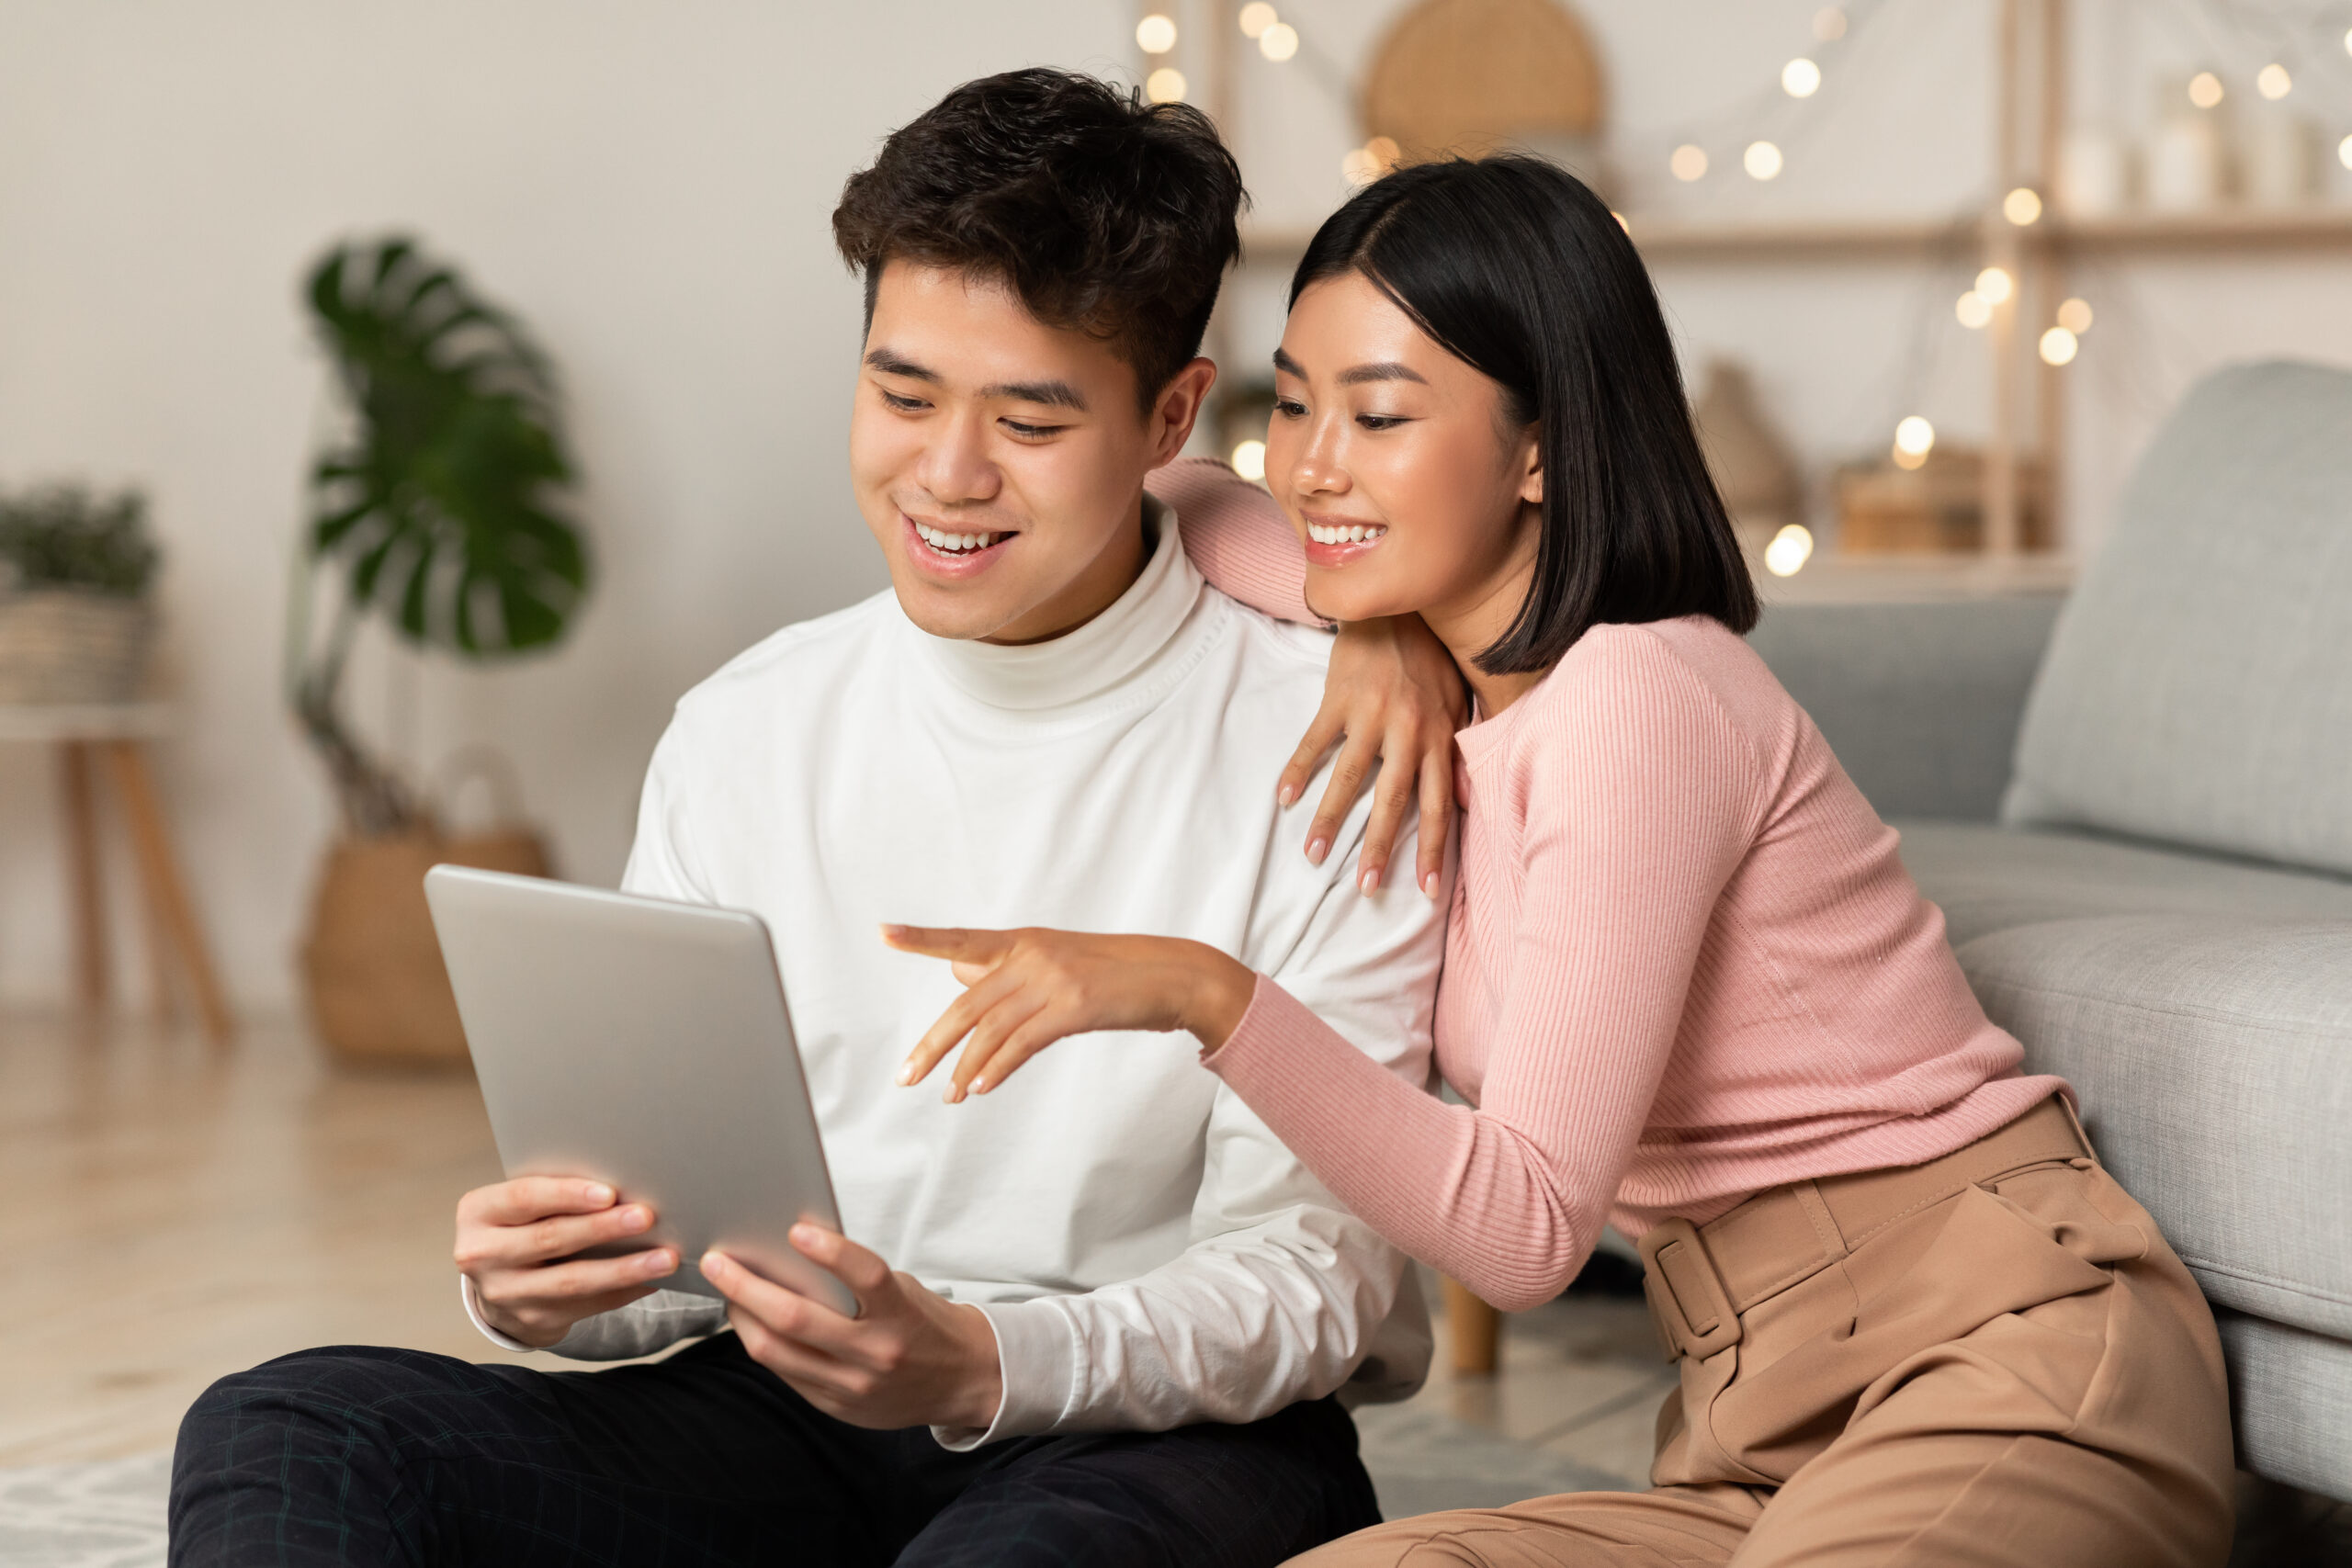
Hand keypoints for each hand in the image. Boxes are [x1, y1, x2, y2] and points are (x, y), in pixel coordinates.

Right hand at [454, 1177, 677, 1347]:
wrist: (500, 1280)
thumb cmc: (523, 1223)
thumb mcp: (522, 1204)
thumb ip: (556, 1192)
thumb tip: (623, 1181)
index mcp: (478, 1213)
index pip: (523, 1198)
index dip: (566, 1194)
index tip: (609, 1192)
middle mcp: (482, 1255)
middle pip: (550, 1238)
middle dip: (602, 1228)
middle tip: (646, 1216)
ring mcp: (505, 1294)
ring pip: (572, 1281)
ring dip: (624, 1269)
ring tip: (665, 1257)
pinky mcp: (532, 1321)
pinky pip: (586, 1306)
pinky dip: (624, 1292)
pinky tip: (653, 1280)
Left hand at [702, 1227, 1001, 1431]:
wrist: (962, 1381)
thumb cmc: (926, 1323)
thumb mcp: (903, 1292)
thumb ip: (856, 1280)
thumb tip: (793, 1252)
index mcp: (902, 1315)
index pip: (866, 1277)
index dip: (831, 1251)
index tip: (796, 1228)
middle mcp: (877, 1354)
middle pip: (797, 1319)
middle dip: (747, 1287)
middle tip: (719, 1261)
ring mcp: (853, 1386)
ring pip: (776, 1351)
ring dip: (742, 1316)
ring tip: (727, 1290)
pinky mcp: (836, 1406)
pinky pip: (785, 1372)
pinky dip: (763, 1342)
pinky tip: (750, 1321)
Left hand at [884, 924, 1255, 1098]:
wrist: (1172, 974)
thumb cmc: (1114, 972)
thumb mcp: (1057, 960)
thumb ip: (1009, 970)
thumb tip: (960, 975)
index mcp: (1024, 939)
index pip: (962, 941)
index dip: (922, 939)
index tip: (885, 933)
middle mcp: (1032, 954)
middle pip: (967, 1002)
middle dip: (933, 1044)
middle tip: (907, 1076)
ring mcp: (1053, 979)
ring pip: (991, 1028)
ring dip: (964, 1067)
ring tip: (949, 1097)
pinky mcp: (1074, 1006)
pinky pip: (1023, 1042)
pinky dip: (998, 1067)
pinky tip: (981, 1087)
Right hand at [1277, 614, 1465, 897]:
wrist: (1397, 604)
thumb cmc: (1428, 657)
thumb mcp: (1456, 701)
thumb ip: (1458, 749)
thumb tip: (1465, 799)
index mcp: (1439, 738)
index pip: (1439, 806)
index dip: (1433, 850)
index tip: (1428, 891)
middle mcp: (1408, 732)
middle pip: (1394, 802)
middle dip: (1381, 849)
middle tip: (1367, 888)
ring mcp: (1371, 716)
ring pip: (1350, 778)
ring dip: (1331, 820)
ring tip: (1314, 855)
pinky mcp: (1339, 699)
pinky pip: (1315, 742)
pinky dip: (1297, 769)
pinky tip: (1283, 798)